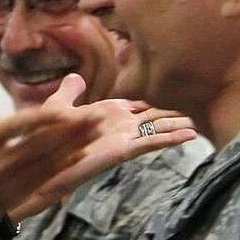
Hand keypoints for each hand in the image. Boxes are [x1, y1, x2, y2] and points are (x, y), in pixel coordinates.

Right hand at [0, 66, 137, 239]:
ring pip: (45, 163)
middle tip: (99, 115)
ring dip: (74, 147)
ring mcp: (2, 185)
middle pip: (39, 145)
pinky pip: (41, 181)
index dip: (43, 120)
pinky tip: (80, 155)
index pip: (14, 129)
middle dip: (71, 131)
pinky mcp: (8, 200)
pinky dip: (62, 167)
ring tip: (98, 131)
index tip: (67, 109)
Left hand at [30, 97, 195, 206]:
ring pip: (156, 130)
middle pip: (153, 119)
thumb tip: (76, 77)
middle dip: (172, 118)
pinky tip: (188, 137)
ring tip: (196, 129)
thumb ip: (69, 92)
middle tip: (194, 118)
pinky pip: (150, 143)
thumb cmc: (48, 137)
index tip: (168, 105)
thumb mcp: (58, 106)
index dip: (153, 107)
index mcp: (108, 113)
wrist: (43, 162)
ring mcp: (123, 138)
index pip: (137, 108)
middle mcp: (119, 125)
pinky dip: (170, 139)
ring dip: (176, 128)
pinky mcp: (123, 150)